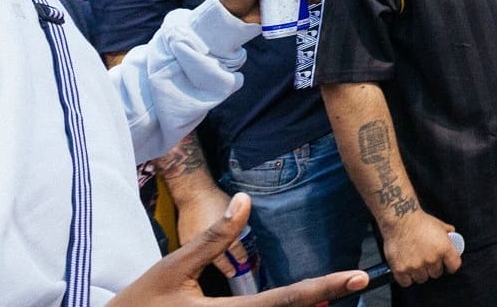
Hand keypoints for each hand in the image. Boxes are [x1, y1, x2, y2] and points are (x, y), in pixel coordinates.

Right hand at [109, 192, 366, 305]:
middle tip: (352, 284)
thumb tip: (244, 201)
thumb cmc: (136, 304)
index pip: (286, 298)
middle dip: (321, 303)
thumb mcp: (172, 267)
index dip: (326, 287)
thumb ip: (213, 237)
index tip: (360, 278)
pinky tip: (296, 306)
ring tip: (324, 298)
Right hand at [380, 210, 460, 285]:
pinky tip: (406, 268)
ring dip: (419, 273)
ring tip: (415, 262)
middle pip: (436, 274)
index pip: (454, 266)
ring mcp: (416, 266)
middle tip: (427, 259)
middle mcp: (431, 259)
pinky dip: (406, 277)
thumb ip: (449, 233)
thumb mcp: (440, 225)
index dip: (450, 265)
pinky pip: (406, 282)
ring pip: (422, 278)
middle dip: (433, 268)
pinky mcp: (401, 269)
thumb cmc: (419, 220)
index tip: (446, 265)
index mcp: (444, 249)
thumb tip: (454, 237)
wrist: (399, 218)